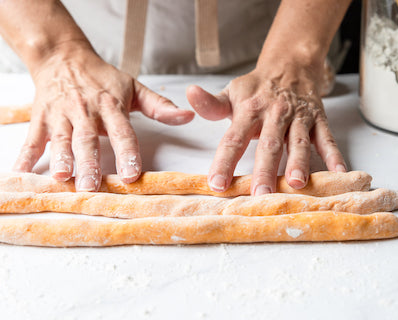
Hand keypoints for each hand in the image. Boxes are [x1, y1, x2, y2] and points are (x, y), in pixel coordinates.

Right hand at [13, 41, 193, 190]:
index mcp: (111, 106)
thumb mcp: (134, 88)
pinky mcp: (41, 118)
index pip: (122, 132)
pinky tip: (20, 174)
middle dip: (89, 163)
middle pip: (88, 140)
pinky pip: (32, 139)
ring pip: (61, 139)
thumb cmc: (102, 77)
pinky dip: (25, 157)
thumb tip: (187, 118)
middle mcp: (85, 111)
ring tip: (62, 179)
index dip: (127, 153)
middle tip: (91, 187)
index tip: (132, 174)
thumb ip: (159, 106)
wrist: (63, 57)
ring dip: (61, 159)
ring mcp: (61, 115)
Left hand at [187, 62, 345, 195]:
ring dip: (299, 162)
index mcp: (249, 109)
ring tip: (297, 183)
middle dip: (264, 169)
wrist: (289, 65)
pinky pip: (327, 138)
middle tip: (260, 193)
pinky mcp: (318, 119)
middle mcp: (274, 113)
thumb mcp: (232, 92)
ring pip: (298, 141)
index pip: (233, 138)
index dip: (224, 161)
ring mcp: (298, 117)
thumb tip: (189, 94)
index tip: (217, 184)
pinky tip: (338, 173)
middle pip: (268, 144)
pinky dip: (334, 155)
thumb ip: (211, 103)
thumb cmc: (257, 88)